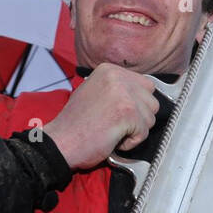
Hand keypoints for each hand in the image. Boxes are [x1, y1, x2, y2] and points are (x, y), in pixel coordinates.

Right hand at [42, 64, 159, 169]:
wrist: (61, 142)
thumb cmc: (76, 124)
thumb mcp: (95, 92)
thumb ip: (118, 89)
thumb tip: (141, 94)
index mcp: (110, 70)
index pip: (145, 86)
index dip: (137, 104)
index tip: (119, 113)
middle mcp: (117, 77)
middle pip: (151, 100)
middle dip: (139, 117)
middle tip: (116, 124)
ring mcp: (123, 94)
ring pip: (150, 117)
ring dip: (135, 130)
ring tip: (112, 130)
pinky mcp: (127, 113)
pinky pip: (144, 133)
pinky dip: (130, 142)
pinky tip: (112, 138)